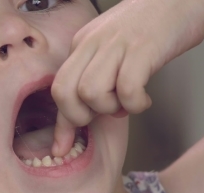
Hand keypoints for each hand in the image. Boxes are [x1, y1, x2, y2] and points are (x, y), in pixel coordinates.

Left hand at [51, 0, 203, 156]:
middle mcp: (92, 43)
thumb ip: (91, 84)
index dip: (62, 122)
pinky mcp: (143, 48)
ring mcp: (116, 44)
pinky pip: (127, 88)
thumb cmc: (146, 33)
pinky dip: (135, 103)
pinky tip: (145, 98)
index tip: (62, 148)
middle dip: (80, 116)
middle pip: (64, 91)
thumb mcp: (109, 54)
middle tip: (105, 113)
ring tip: (127, 102)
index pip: (58, 88)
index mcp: (81, 45)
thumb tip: (73, 127)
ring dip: (110, 108)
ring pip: (90, 92)